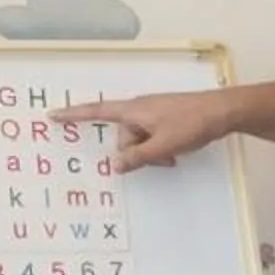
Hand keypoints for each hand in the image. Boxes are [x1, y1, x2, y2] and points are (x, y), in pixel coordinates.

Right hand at [54, 89, 236, 173]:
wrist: (222, 111)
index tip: (52, 115)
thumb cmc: (192, 123)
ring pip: (140, 140)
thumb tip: (114, 165)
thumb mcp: (163, 145)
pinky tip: (176, 152)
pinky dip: (160, 147)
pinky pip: (153, 137)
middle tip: (162, 159)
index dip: (73, 116)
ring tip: (172, 156)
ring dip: (151, 153)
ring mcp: (153, 113)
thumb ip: (138, 157)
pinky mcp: (165, 118)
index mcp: (132, 111)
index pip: (96, 112)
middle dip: (136, 152)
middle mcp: (139, 109)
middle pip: (124, 137)